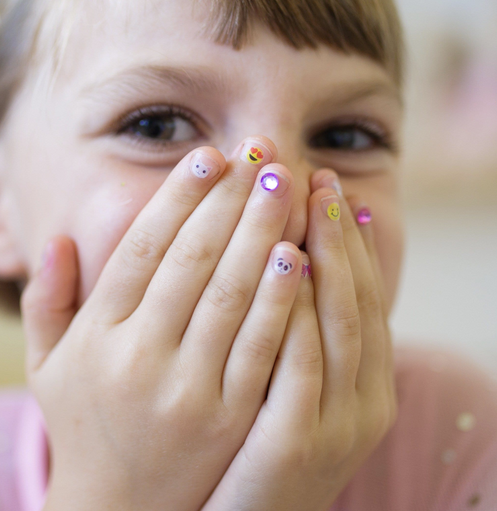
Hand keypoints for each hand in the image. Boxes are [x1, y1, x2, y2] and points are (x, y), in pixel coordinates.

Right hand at [21, 138, 303, 510]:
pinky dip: (282, 296)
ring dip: (263, 231)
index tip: (208, 155)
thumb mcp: (45, 365)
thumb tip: (57, 238)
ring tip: (286, 183)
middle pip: (194, 259)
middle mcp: (139, 355)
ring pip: (232, 293)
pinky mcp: (230, 419)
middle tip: (261, 151)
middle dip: (230, 199)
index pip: (143, 248)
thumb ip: (44, 300)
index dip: (178, 196)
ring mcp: (187, 389)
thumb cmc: (85, 424)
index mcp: (98, 333)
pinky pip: (263, 346)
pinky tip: (301, 252)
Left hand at [201, 170, 397, 510]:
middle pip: (351, 296)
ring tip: (306, 196)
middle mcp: (361, 399)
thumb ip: (301, 330)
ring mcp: (334, 423)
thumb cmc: (257, 446)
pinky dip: (300, 309)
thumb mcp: (296, 390)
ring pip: (336, 321)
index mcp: (363, 382)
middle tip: (316, 172)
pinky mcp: (298, 446)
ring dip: (324, 253)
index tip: (326, 184)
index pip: (358, 293)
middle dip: (333, 230)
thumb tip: (292, 256)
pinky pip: (303, 363)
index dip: (345, 236)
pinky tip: (287, 260)